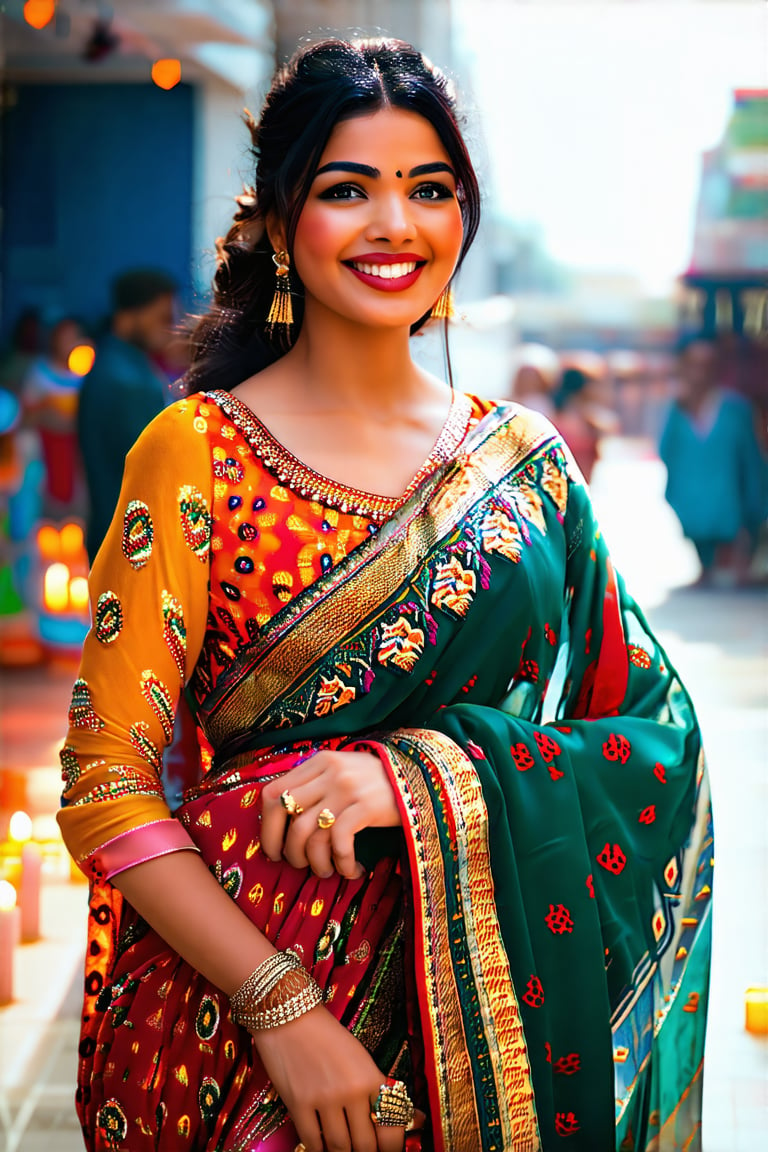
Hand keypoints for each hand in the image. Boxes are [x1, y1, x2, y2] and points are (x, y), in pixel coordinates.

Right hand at [252, 1004, 410, 1151]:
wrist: (289, 1013)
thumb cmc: (327, 1035)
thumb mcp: (361, 1057)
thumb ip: (384, 1089)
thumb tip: (416, 1118)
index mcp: (370, 1076)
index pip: (391, 1127)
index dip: (392, 1148)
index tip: (389, 1151)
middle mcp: (350, 1090)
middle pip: (366, 1145)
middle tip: (366, 1149)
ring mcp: (323, 1098)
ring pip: (339, 1147)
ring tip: (344, 1148)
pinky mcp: (298, 1103)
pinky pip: (312, 1141)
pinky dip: (318, 1148)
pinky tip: (321, 1144)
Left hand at [260, 749, 400, 879]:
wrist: (423, 778)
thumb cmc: (379, 782)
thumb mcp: (345, 771)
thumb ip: (317, 785)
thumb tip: (285, 816)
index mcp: (319, 762)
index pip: (272, 792)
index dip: (266, 826)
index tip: (274, 848)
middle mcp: (329, 772)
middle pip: (285, 813)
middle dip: (284, 847)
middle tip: (294, 864)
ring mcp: (347, 788)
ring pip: (309, 832)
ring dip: (314, 861)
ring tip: (326, 871)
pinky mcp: (366, 807)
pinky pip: (339, 842)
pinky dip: (341, 863)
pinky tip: (353, 870)